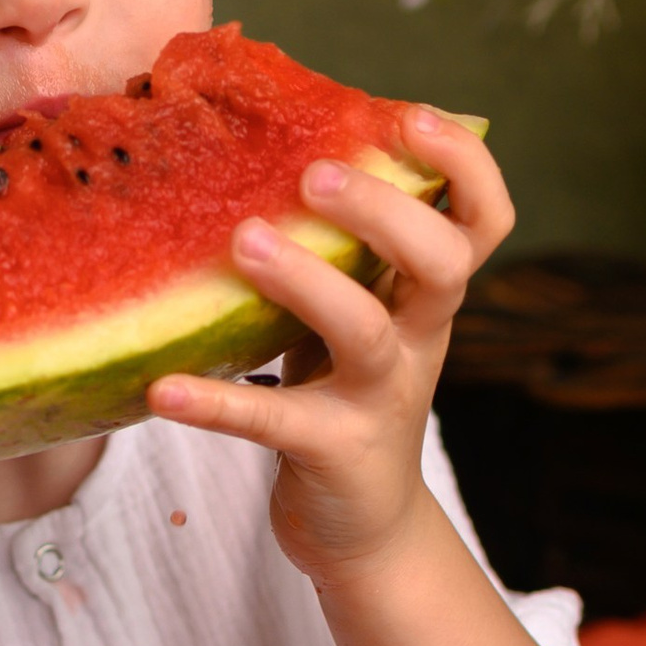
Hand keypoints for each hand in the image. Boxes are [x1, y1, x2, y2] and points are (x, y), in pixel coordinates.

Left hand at [144, 108, 512, 587]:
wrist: (363, 530)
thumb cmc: (345, 398)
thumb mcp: (358, 317)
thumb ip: (341, 253)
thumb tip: (278, 149)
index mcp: (427, 298)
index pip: (482, 220)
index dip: (464, 163)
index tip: (408, 115)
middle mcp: (417, 341)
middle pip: (442, 263)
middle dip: (386, 209)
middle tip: (314, 175)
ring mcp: (379, 399)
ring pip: (363, 331)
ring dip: (306, 281)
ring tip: (245, 242)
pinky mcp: (331, 453)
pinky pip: (273, 422)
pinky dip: (217, 405)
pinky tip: (163, 389)